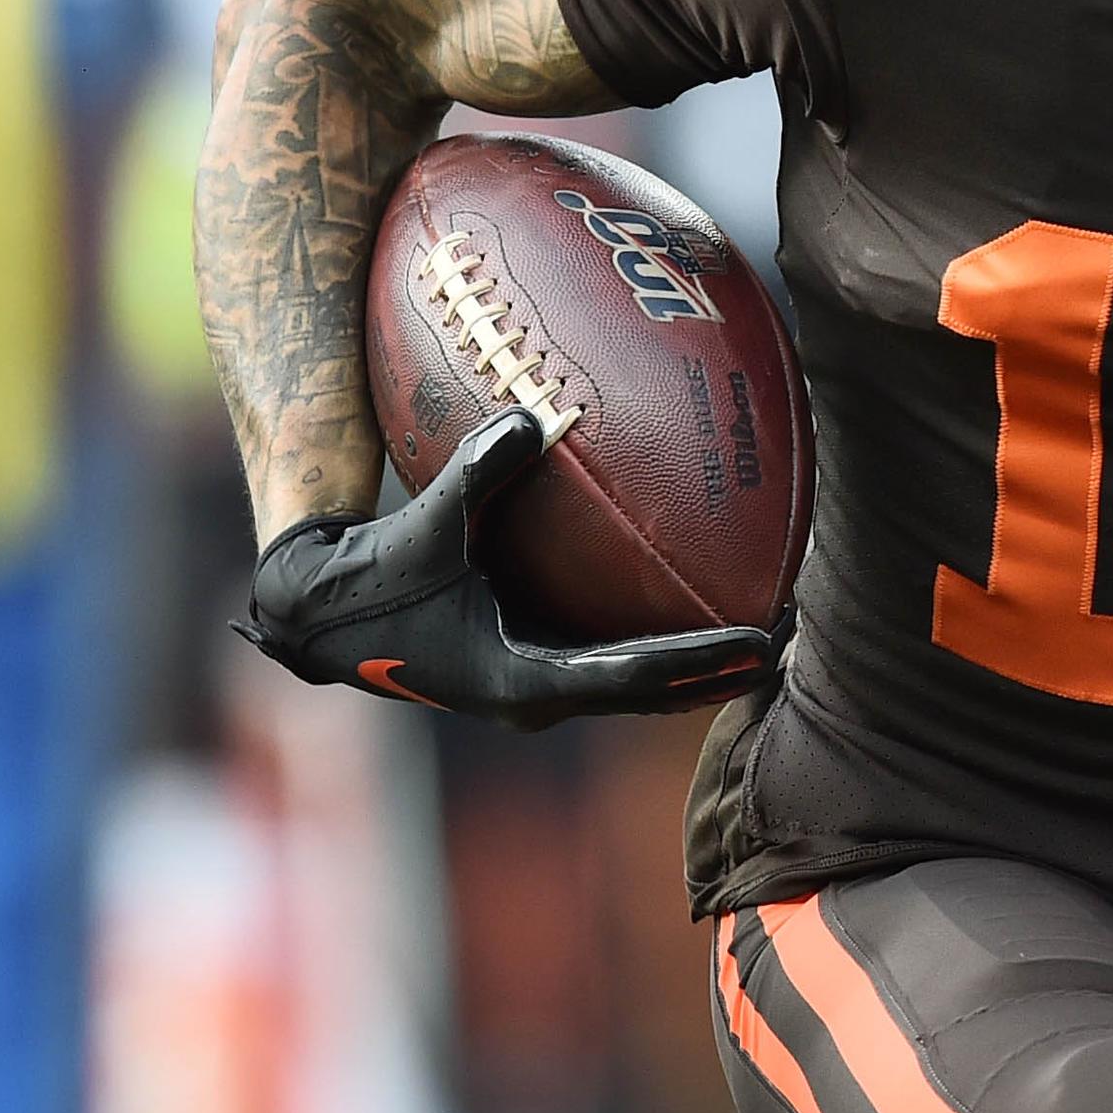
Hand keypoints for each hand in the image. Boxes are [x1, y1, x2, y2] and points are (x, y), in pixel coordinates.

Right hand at [238, 409, 779, 729]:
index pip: (631, 676)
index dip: (699, 662)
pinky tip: (701, 610)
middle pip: (653, 694)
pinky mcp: (531, 667)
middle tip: (791, 643)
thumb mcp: (425, 527)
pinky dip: (660, 647)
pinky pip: (613, 662)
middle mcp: (538, 694)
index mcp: (519, 678)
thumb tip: (532, 417)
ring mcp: (537, 686)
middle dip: (721, 673)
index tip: (759, 646)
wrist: (322, 617)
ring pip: (638, 687)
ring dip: (699, 668)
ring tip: (768, 638)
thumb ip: (478, 475)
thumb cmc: (374, 576)